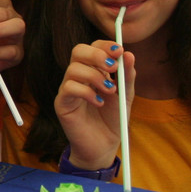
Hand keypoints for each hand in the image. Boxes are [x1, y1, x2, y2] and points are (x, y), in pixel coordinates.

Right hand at [54, 41, 135, 169]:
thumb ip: (127, 76)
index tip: (119, 51)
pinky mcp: (62, 103)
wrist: (104, 145)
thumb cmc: (113, 119)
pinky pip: (68, 88)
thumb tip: (129, 54)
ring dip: (95, 77)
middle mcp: (79, 76)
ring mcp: (68, 89)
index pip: (93, 47)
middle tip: (112, 68)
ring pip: (73, 69)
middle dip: (96, 55)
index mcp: (93, 70)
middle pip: (78, 51)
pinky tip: (99, 102)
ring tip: (110, 91)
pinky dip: (86, 92)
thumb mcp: (125, 95)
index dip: (104, 45)